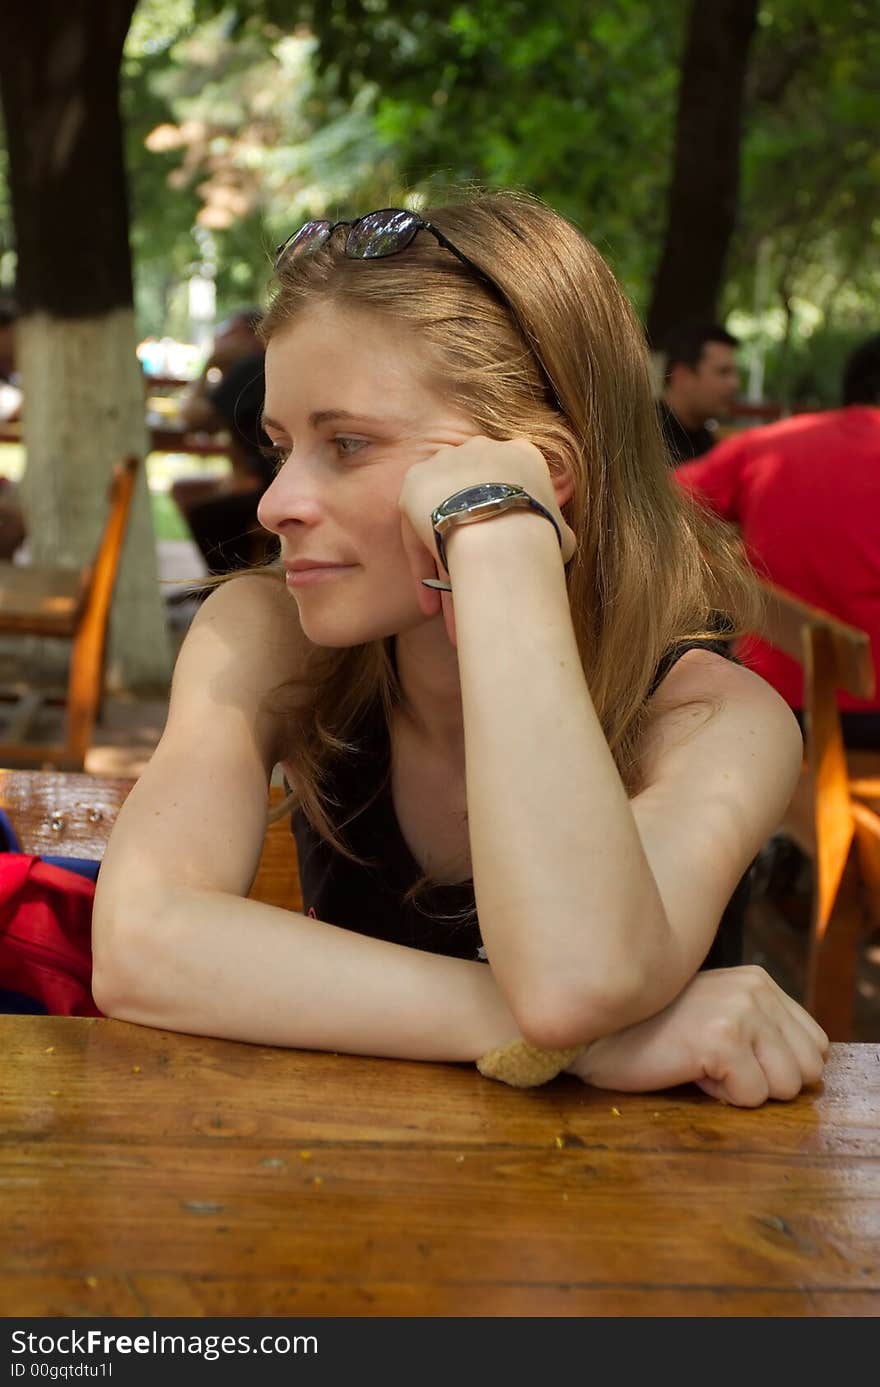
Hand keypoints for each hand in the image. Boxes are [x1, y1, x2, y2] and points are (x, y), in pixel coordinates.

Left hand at [397, 435, 574, 645]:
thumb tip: (560, 542)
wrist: (503, 534)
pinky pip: (417, 532)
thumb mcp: (562, 531)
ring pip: (442, 521)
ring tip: (447, 610)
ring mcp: (446, 461)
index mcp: (520, 454)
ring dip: (443, 564)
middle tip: (473, 587)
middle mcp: (482, 448)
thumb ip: (555, 529)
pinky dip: (423, 568)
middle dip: (470, 547)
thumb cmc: (543, 539)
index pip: (506, 494)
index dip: (502, 533)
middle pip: (471, 505)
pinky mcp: (416, 481)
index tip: (502, 566)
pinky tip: (430, 604)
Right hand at [568, 966, 828, 1106]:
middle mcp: (755, 989)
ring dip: (743, 1090)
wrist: (596, 1034)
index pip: (816, 1048)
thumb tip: (806, 1072)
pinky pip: (752, 1097)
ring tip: (701, 1064)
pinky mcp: (722, 1039)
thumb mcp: (718, 1015)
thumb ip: (762, 1030)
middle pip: (807, 1071)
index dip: (776, 1068)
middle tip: (714, 1063)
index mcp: (759, 981)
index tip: (730, 1057)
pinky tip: (688, 1069)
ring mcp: (740, 1011)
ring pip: (785, 1088)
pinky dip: (720, 1098)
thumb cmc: (653, 1034)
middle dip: (765, 1082)